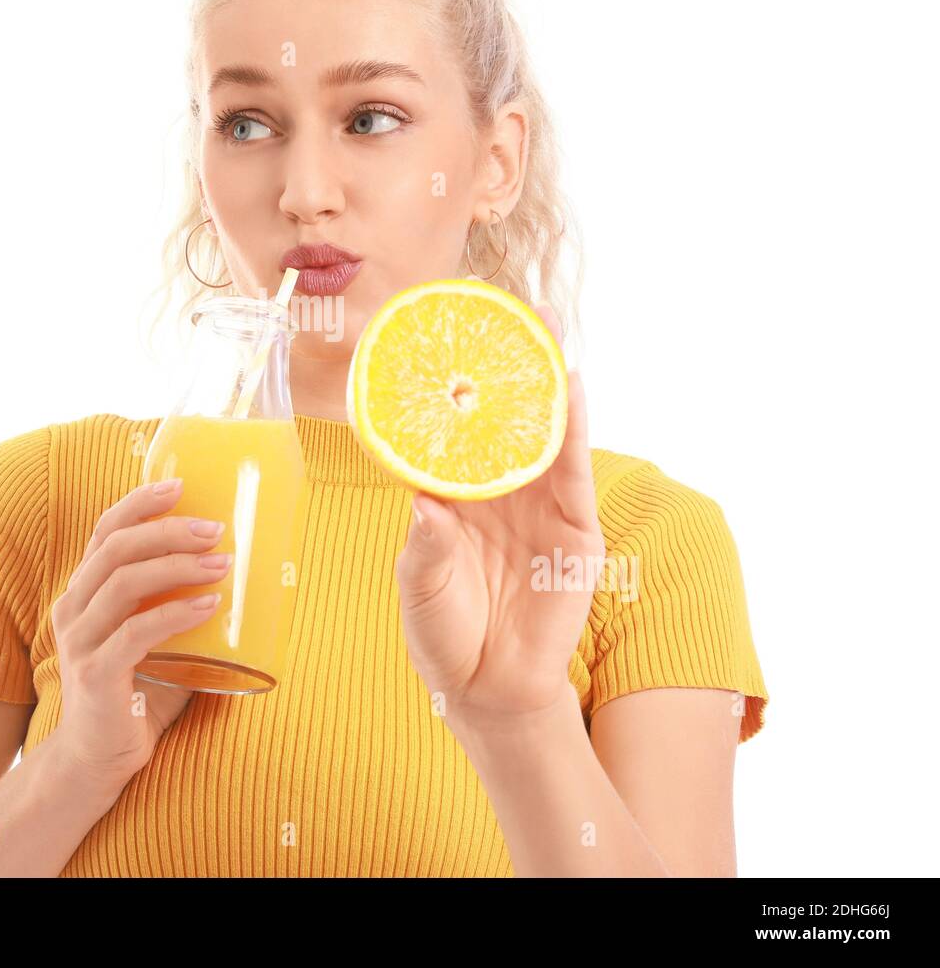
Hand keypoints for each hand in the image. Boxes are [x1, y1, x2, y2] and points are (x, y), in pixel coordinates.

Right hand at [48, 479, 228, 789]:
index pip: (105, 532)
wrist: (95, 761)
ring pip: (125, 583)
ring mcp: (80, 642)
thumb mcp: (153, 640)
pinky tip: (210, 605)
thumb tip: (247, 579)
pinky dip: (176, 613)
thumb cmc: (133, 694)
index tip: (180, 485)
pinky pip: (136, 632)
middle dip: (169, 530)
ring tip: (222, 563)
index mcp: (83, 593)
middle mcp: (74, 609)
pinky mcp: (95, 674)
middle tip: (216, 529)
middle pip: (116, 549)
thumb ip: (180, 610)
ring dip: (178, 566)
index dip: (140, 503)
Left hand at [394, 304, 605, 727]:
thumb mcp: (420, 586)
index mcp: (456, 495)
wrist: (485, 689)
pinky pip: (576, 476)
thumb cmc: (442, 632)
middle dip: (509, 365)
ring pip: (545, 435)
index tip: (444, 335)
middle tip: (510, 307)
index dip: (450, 386)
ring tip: (546, 329)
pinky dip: (575, 433)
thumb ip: (426, 547)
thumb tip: (424, 503)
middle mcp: (499, 492)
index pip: (453, 430)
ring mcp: (540, 508)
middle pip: (506, 418)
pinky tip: (572, 391)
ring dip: (547, 383)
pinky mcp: (574, 533)